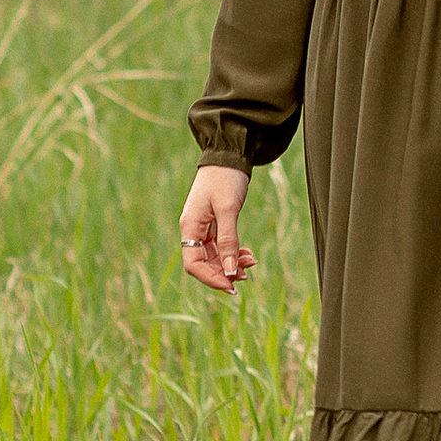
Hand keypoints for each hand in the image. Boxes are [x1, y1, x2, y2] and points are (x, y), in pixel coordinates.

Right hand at [178, 163, 254, 293]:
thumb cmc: (225, 178)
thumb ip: (228, 241)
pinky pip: (221, 246)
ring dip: (231, 264)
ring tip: (251, 262)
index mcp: (190, 226)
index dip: (210, 278)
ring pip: (214, 256)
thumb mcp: (228, 209)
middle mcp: (193, 230)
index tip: (231, 286)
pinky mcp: (214, 224)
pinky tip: (248, 254)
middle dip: (224, 272)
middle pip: (204, 263)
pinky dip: (234, 253)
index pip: (193, 264)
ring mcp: (203, 227)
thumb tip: (230, 271)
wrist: (229, 155)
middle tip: (247, 276)